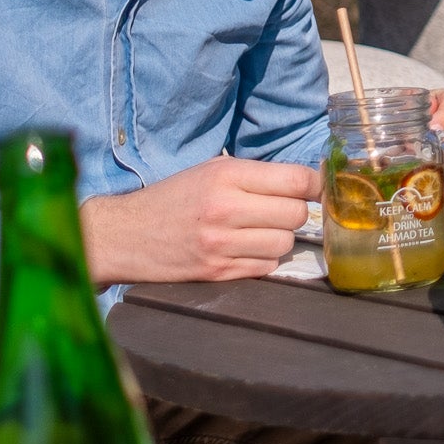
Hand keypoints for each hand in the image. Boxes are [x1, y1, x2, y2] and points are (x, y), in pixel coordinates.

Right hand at [81, 155, 319, 286]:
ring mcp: (221, 244)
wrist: (125, 235)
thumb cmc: (175, 198)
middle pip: (296, 214)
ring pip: (285, 244)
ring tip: (259, 232)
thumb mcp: (212, 170)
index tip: (318, 189)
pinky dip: (264, 260)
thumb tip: (307, 182)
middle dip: (295, 213)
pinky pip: (266, 268)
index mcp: (227, 175)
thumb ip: (256, 175)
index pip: (296, 180)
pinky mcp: (217, 273)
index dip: (316, 185)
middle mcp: (226, 208)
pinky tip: (246, 250)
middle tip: (280, 212)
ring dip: (280, 238)